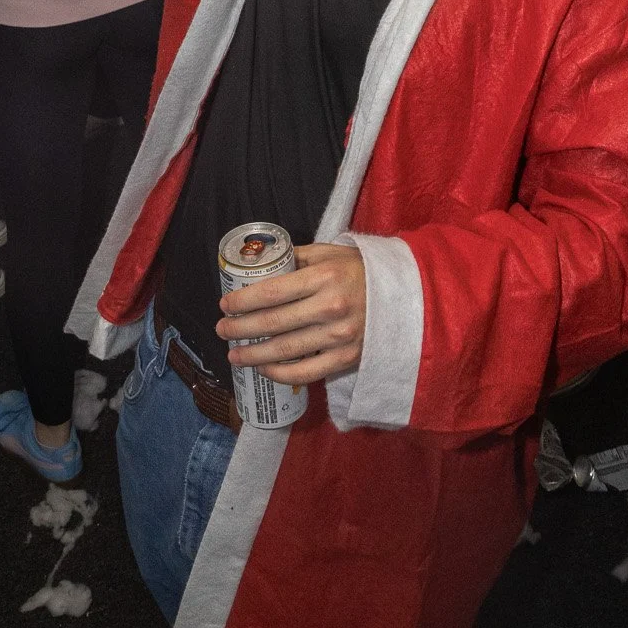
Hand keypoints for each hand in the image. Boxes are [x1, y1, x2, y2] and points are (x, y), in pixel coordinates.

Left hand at [217, 242, 365, 385]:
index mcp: (325, 277)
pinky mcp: (347, 359)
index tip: (225, 304)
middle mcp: (331, 307)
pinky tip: (264, 369)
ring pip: (285, 350)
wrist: (405, 297)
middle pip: (273, 322)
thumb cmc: (363, 271)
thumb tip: (264, 264)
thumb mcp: (332, 253)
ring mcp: (339, 336)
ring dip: (253, 354)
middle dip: (241, 328)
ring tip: (234, 353)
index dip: (243, 301)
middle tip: (222, 329)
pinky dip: (280, 374)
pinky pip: (306, 372)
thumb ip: (298, 258)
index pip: (272, 292)